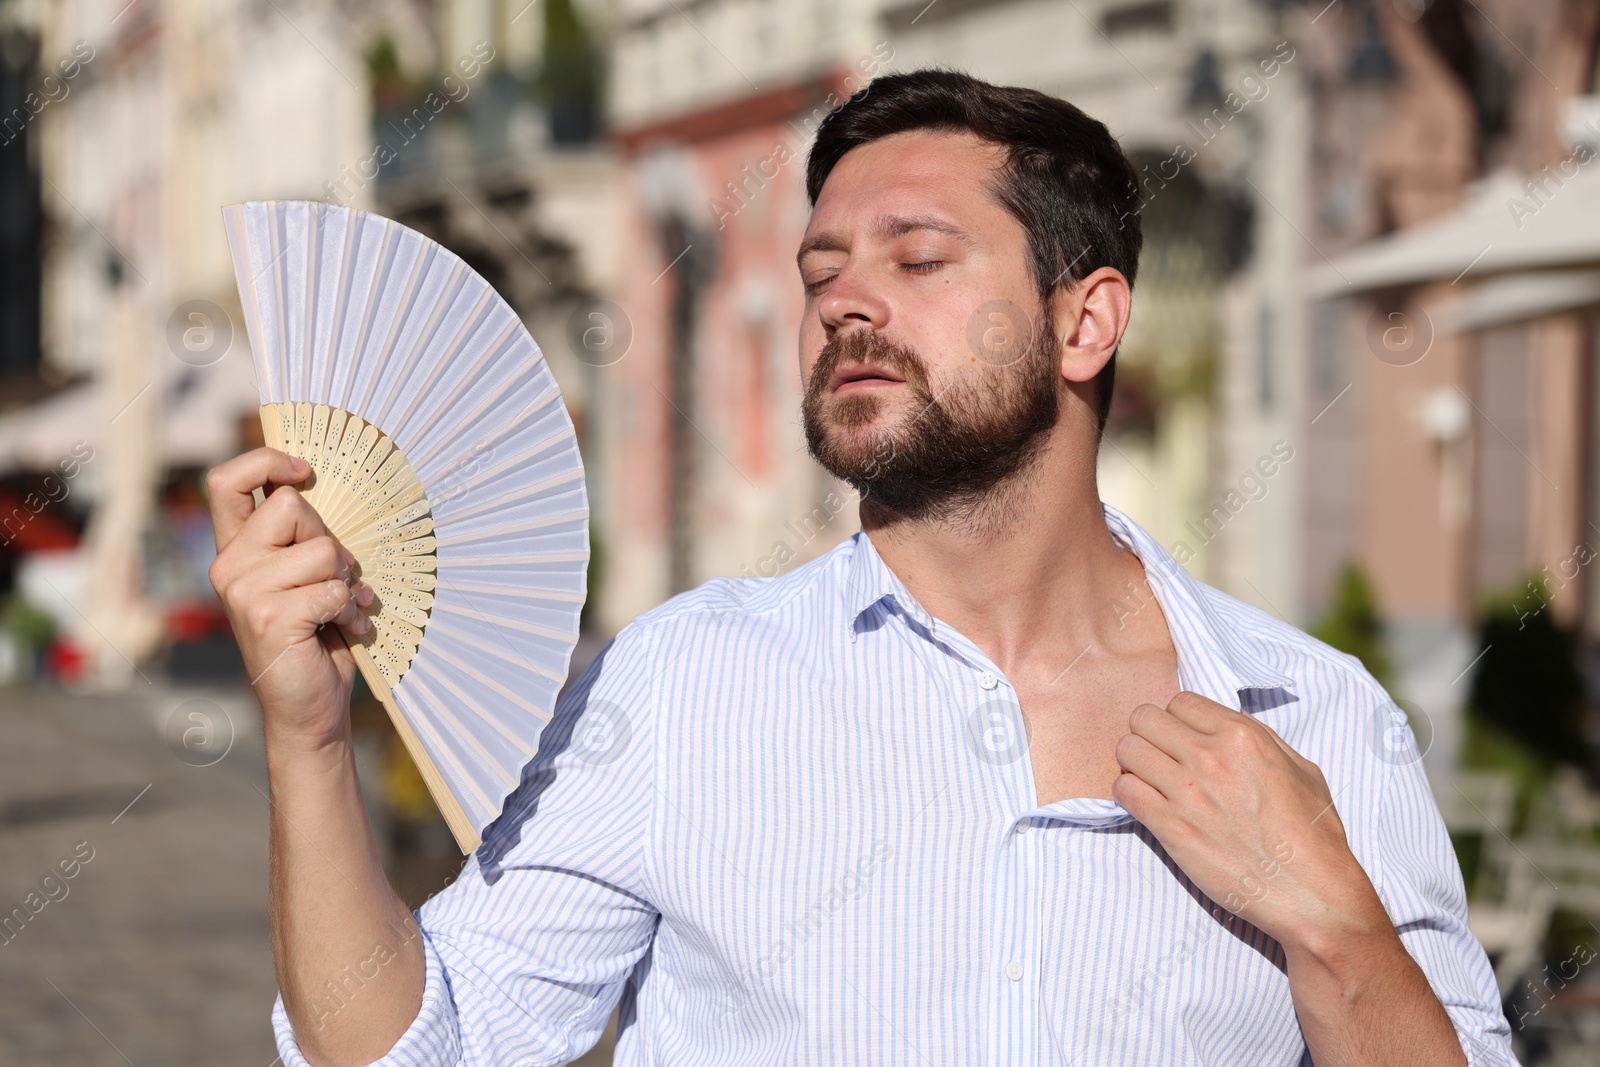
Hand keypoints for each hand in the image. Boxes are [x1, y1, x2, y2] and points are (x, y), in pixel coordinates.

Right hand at [206, 448, 375, 753]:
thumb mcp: (306, 578)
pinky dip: (351, 612)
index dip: (265, 462)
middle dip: (331, 542)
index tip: (303, 471)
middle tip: (334, 583)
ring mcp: (245, 592)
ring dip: (346, 583)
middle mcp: (230, 567)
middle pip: (293, 506)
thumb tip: (320, 487)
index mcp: (236, 551)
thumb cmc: (315, 639)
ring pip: (323, 548)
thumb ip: (304, 539)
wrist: (309, 709)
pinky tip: (342, 631)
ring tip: (337, 612)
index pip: (227, 481)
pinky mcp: (269, 617)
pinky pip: (333, 589)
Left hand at [1111, 692, 1390, 953]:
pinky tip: (1146, 804)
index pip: (1180, 701)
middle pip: (1145, 719)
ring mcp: (1187, 792)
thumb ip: (1259, 741)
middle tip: (1160, 756)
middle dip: (1149, 734)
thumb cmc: (1312, 836)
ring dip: (1134, 763)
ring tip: (1150, 780)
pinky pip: (1124, 791)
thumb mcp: (1301, 770)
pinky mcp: (1170, 827)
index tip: (1183, 738)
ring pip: (1127, 750)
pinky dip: (1128, 794)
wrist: (1311, 895)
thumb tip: (1226, 729)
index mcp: (1242, 737)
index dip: (1178, 719)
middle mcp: (1210, 757)